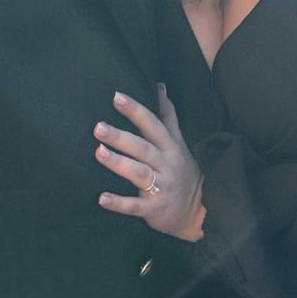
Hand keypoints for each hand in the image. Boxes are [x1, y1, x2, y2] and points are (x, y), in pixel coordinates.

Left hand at [95, 85, 204, 240]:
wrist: (197, 211)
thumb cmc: (182, 171)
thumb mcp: (179, 142)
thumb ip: (168, 115)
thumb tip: (160, 86)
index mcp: (171, 146)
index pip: (152, 124)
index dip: (135, 110)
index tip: (116, 97)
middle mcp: (166, 164)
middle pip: (142, 148)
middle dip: (120, 137)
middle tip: (98, 127)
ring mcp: (161, 187)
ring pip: (139, 173)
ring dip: (119, 163)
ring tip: (99, 152)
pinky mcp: (154, 209)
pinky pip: (135, 206)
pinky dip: (118, 203)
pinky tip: (101, 198)